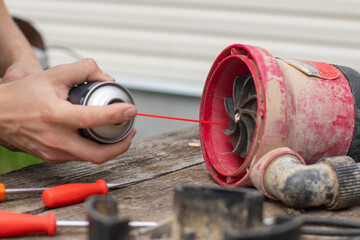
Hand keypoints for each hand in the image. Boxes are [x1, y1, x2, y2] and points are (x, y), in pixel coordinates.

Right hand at [0, 58, 136, 163]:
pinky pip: (80, 157)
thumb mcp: (53, 74)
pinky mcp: (52, 159)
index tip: (131, 110)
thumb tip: (107, 78)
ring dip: (110, 148)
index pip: (91, 119)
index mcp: (55, 116)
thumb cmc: (22, 95)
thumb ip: (83, 70)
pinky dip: (94, 148)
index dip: (115, 116)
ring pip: (91, 158)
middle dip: (122, 145)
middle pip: (98, 154)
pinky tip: (99, 137)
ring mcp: (53, 153)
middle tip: (130, 130)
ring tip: (118, 132)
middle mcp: (55, 139)